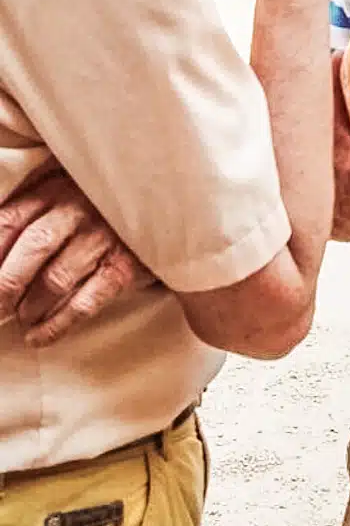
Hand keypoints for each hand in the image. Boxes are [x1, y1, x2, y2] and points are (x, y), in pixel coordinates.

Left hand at [0, 171, 149, 346]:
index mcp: (53, 188)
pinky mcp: (124, 266)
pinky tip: (37, 337)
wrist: (158, 207)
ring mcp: (103, 238)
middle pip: (31, 250)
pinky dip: (56, 325)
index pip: (8, 222)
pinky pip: (84, 303)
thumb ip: (24, 210)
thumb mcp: (58, 192)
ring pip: (55, 279)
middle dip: (3, 287)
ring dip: (29, 308)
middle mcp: (77, 210)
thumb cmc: (94, 205)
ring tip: (19, 319)